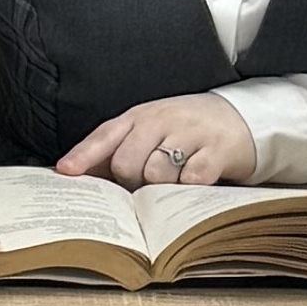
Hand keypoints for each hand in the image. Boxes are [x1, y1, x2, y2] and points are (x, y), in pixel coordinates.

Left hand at [57, 95, 260, 189]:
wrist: (240, 118)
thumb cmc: (185, 130)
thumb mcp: (150, 130)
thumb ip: (119, 149)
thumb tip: (78, 175)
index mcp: (140, 116)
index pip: (105, 135)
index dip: (83, 155)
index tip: (65, 172)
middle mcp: (162, 120)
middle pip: (127, 162)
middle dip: (130, 183)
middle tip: (145, 186)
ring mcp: (190, 134)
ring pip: (156, 173)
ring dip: (160, 188)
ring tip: (172, 182)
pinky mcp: (217, 151)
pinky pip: (191, 179)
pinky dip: (188, 188)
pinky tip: (193, 183)